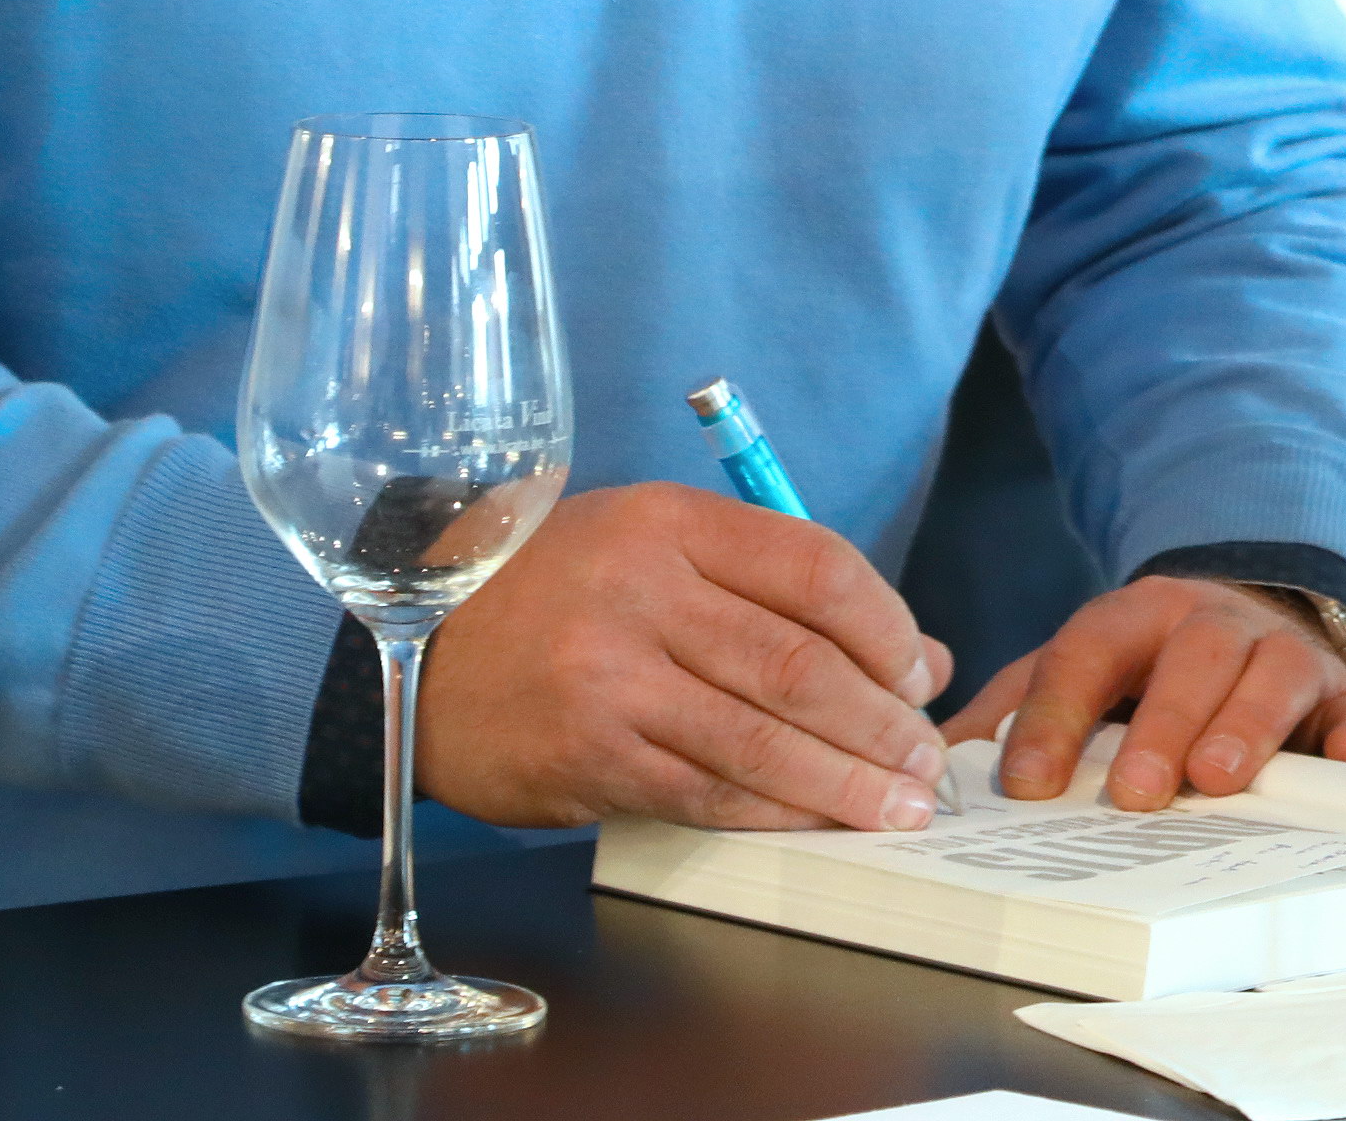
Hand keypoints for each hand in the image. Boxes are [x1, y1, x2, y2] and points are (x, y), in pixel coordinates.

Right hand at [417, 481, 953, 832]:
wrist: (419, 647)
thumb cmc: (559, 591)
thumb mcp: (660, 550)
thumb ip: (781, 593)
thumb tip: (919, 662)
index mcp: (672, 523)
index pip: (816, 569)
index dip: (887, 628)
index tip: (919, 675)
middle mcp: (643, 593)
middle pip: (800, 664)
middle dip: (882, 723)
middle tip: (926, 761)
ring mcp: (611, 679)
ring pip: (762, 738)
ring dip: (845, 781)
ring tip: (899, 806)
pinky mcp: (589, 756)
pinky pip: (706, 791)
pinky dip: (774, 812)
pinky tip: (815, 821)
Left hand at [951, 575, 1345, 809]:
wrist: (1253, 621)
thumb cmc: (1147, 672)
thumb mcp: (1071, 675)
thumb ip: (1006, 718)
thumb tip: (923, 773)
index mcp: (1132, 618)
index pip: (1084, 654)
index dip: (1052, 717)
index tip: (1024, 784)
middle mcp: (1212, 625)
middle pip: (1191, 659)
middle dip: (1163, 723)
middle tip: (1135, 791)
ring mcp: (1284, 656)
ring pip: (1272, 676)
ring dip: (1246, 726)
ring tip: (1218, 781)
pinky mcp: (1344, 696)